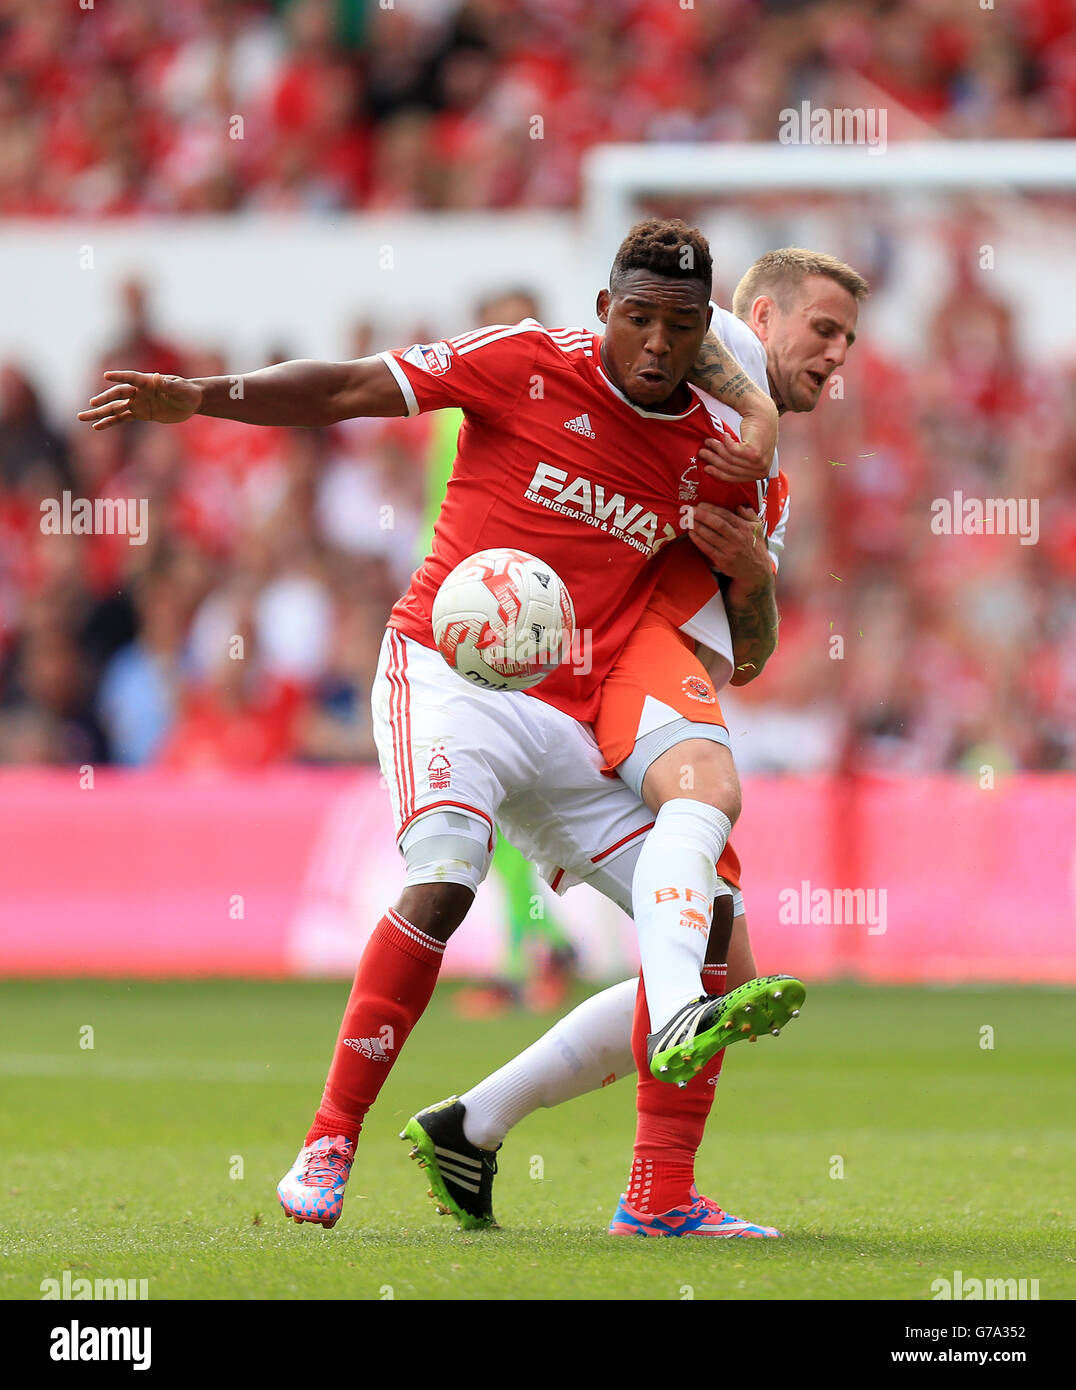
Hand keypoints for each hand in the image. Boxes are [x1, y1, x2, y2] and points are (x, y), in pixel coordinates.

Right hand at [77, 371, 202, 429]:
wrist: (190, 401)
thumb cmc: (187, 392)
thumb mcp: (181, 390)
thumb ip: (169, 385)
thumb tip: (158, 378)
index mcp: (148, 381)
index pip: (131, 378)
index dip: (120, 377)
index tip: (106, 376)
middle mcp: (139, 391)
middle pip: (118, 394)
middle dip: (104, 399)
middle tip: (91, 404)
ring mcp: (137, 402)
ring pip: (115, 408)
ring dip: (99, 413)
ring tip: (82, 417)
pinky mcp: (140, 413)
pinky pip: (122, 418)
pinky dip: (110, 422)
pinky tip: (97, 426)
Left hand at [687, 503, 771, 581]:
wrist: (757, 570)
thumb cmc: (755, 547)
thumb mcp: (757, 528)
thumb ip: (749, 515)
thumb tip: (738, 506)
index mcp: (745, 528)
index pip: (726, 515)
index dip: (712, 509)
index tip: (701, 505)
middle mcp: (738, 538)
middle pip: (717, 524)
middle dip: (702, 516)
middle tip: (691, 511)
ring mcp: (730, 550)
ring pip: (711, 536)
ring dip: (698, 527)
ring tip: (688, 521)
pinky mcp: (723, 561)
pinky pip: (708, 549)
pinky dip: (698, 540)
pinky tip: (692, 534)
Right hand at [698, 405, 776, 483]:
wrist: (763, 415)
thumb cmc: (756, 432)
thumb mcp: (748, 452)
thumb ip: (737, 463)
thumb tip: (716, 468)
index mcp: (760, 474)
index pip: (734, 477)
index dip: (718, 473)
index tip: (707, 468)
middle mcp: (761, 471)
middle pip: (730, 468)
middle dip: (713, 459)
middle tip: (702, 452)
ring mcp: (759, 463)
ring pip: (730, 459)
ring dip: (717, 448)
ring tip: (709, 441)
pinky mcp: (754, 453)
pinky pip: (732, 451)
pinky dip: (726, 442)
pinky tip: (725, 435)